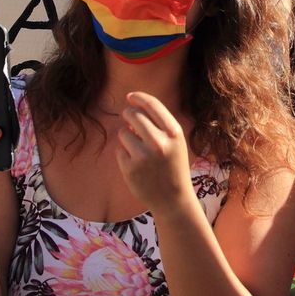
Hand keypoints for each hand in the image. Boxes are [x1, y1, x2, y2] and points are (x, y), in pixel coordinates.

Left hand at [116, 92, 192, 211]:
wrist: (173, 199)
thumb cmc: (173, 165)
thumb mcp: (175, 142)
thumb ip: (159, 123)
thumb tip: (132, 107)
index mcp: (174, 133)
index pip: (152, 105)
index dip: (138, 97)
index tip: (130, 96)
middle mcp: (159, 142)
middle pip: (133, 115)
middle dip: (128, 115)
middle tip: (129, 120)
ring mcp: (143, 156)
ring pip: (123, 132)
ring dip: (127, 137)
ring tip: (138, 150)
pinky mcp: (130, 168)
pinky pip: (119, 149)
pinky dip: (124, 154)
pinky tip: (136, 164)